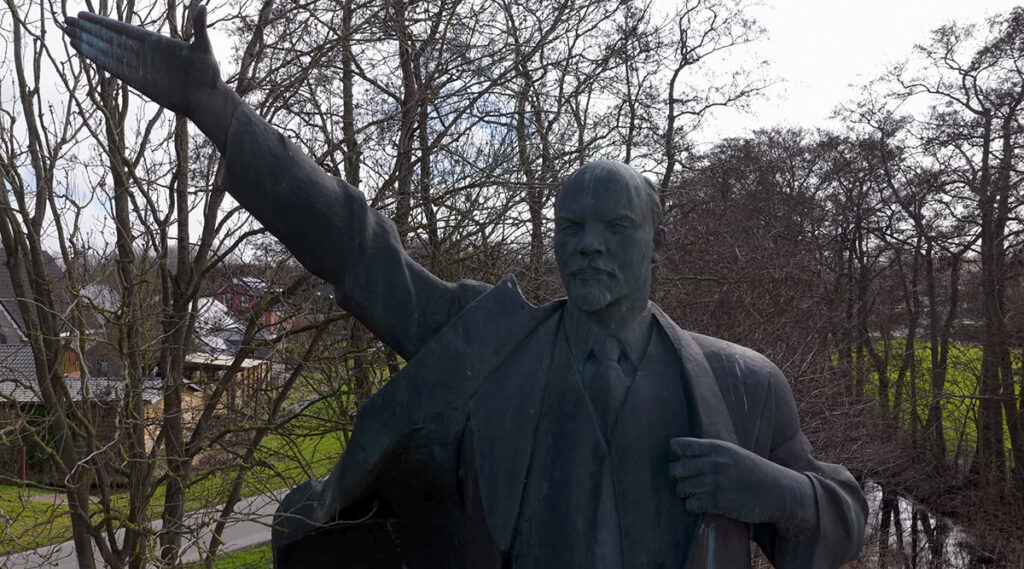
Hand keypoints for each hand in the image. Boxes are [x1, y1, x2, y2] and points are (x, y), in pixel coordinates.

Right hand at [65, 6, 237, 145]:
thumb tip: (202, 6)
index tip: (83, 14)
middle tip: (66, 20)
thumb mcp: (203, 48)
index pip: (121, 29)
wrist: (207, 100)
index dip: (102, 22)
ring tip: (67, 33)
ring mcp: (139, 67)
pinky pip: (112, 68)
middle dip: (88, 29)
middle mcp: (142, 53)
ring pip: (106, 52)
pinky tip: (82, 51)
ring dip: (87, 43)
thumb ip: (199, 27)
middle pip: (109, 38)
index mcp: (155, 42)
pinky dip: (97, 59)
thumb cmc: (207, 74)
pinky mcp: (138, 82)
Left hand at [668, 437, 813, 533]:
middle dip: (676, 477)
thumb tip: (686, 454)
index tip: (681, 462)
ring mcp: (715, 482)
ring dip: (684, 493)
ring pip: (681, 487)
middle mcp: (713, 463)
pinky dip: (692, 506)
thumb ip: (712, 452)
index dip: (675, 455)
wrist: (779, 492)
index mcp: (716, 448)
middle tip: (685, 481)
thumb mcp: (734, 454)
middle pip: (675, 468)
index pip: (678, 446)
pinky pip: (691, 504)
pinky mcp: (719, 502)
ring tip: (694, 494)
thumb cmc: (755, 472)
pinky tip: (701, 505)